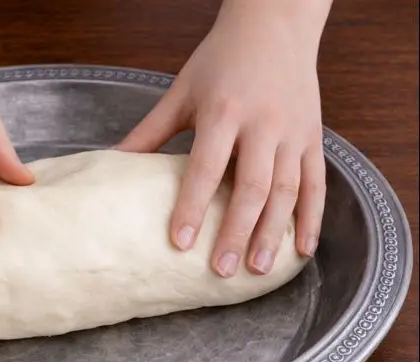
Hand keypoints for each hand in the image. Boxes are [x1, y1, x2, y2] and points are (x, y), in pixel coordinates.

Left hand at [117, 0, 331, 276]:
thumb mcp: (181, 92)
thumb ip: (149, 132)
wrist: (274, 26)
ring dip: (273, 233)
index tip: (179, 242)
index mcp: (224, 112)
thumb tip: (111, 161)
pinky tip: (301, 249)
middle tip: (220, 270)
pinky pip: (317, 184)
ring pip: (287, 191)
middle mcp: (263, 125)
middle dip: (236, 232)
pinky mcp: (314, 138)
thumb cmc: (220, 61)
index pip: (206, 167)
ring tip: (258, 270)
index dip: (192, 206)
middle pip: (252, 187)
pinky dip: (311, 218)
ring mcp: (294, 133)